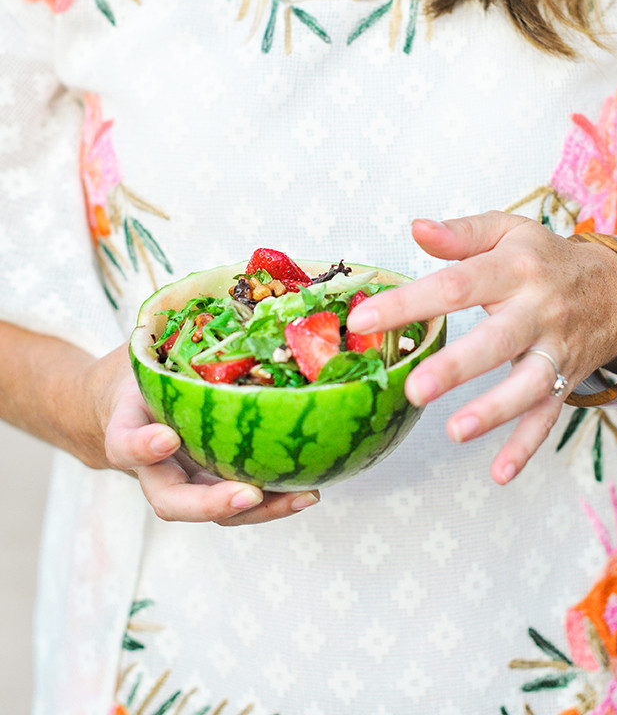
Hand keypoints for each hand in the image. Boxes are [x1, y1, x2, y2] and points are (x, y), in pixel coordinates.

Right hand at [95, 346, 319, 524]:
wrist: (126, 404)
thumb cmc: (142, 371)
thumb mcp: (144, 349)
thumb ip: (167, 335)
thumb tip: (233, 285)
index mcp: (129, 431)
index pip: (125, 445)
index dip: (142, 446)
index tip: (166, 437)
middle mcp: (157, 467)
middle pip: (173, 501)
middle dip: (210, 502)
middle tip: (246, 493)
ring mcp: (189, 481)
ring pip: (216, 511)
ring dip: (260, 510)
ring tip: (301, 497)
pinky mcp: (217, 482)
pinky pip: (245, 498)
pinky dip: (276, 498)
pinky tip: (310, 488)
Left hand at [346, 212, 616, 484]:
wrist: (615, 290)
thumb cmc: (544, 258)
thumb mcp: (507, 231)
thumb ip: (461, 233)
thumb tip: (416, 228)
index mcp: (514, 269)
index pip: (455, 285)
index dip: (409, 303)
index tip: (363, 320)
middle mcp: (537, 311)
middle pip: (496, 340)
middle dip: (455, 367)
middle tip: (413, 388)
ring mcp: (554, 350)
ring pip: (527, 385)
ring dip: (493, 411)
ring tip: (455, 431)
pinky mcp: (563, 381)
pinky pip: (547, 417)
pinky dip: (525, 446)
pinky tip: (499, 473)